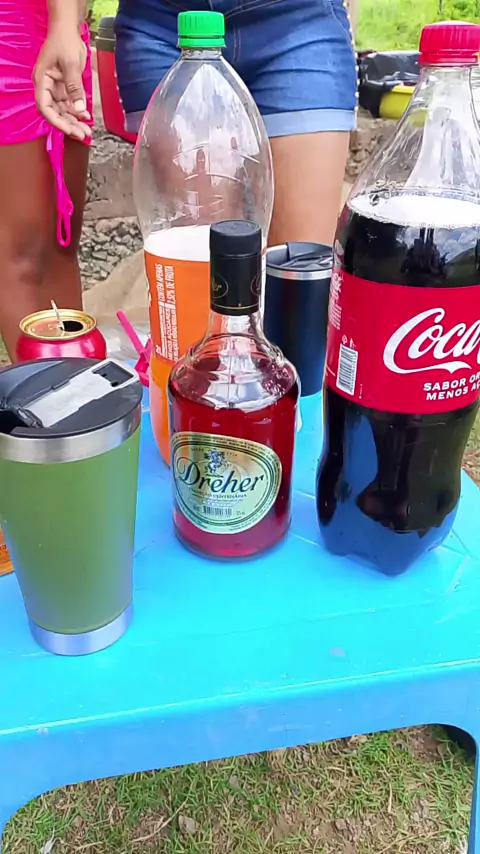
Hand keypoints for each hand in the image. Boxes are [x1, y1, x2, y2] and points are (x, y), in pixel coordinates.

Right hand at [34, 24, 91, 140]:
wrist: (68, 30)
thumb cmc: (64, 41)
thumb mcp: (71, 64)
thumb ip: (75, 88)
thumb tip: (79, 110)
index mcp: (42, 81)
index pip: (45, 107)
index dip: (56, 121)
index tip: (69, 130)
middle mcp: (47, 87)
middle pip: (55, 112)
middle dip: (68, 124)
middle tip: (83, 134)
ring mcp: (55, 88)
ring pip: (63, 110)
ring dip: (74, 121)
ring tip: (86, 130)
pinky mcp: (64, 87)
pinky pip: (69, 104)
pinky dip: (78, 111)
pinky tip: (86, 117)